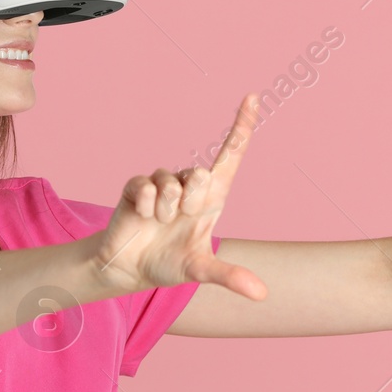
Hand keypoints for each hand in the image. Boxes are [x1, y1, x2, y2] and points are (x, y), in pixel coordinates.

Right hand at [90, 91, 268, 300]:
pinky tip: (144, 216)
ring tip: (161, 223)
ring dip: (167, 208)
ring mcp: (163, 184)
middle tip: (181, 220)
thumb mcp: (201, 271)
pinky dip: (148, 206)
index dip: (242, 126)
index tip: (253, 97)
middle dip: (192, 201)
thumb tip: (262, 294)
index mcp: (212, 197)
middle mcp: (189, 185)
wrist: (130, 268)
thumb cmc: (170, 264)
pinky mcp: (138, 187)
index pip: (231, 154)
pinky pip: (146, 186)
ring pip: (172, 181)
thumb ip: (230, 277)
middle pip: (201, 173)